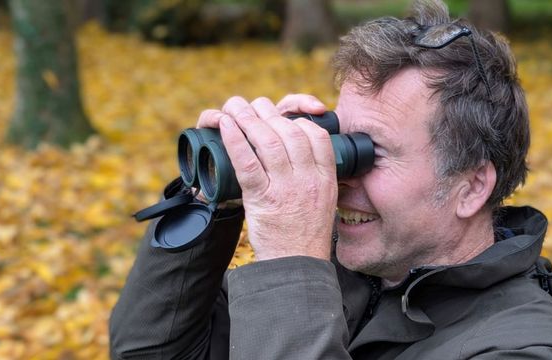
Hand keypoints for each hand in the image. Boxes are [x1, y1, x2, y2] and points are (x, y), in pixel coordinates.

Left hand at [196, 95, 335, 260]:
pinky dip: (235, 140)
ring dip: (248, 118)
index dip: (298, 120)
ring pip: (267, 141)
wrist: (297, 268)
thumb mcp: (324, 204)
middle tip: (252, 105)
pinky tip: (226, 126)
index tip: (284, 119)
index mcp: (325, 179)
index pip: (316, 136)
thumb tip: (302, 159)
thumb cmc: (306, 238)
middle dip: (267, 113)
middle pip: (289, 132)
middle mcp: (308, 180)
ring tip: (234, 107)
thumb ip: (316, 179)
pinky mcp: (263, 199)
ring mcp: (286, 188)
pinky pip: (247, 162)